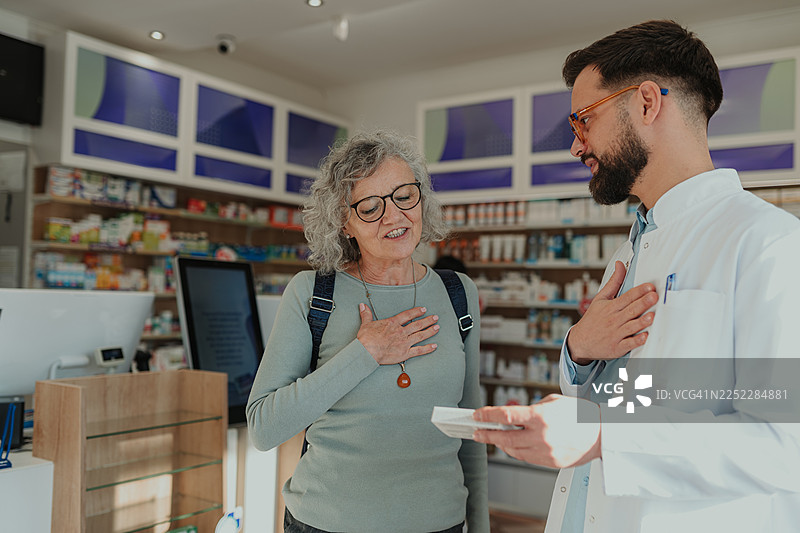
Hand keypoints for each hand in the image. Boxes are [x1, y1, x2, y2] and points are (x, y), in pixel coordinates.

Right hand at [357, 304, 438, 364]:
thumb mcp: (366, 324)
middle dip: (428, 320)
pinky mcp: (405, 353)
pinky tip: (434, 346)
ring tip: (437, 328)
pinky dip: (427, 349)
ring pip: (420, 335)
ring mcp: (404, 342)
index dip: (416, 312)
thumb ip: (366, 314)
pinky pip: (419, 350)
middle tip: (436, 318)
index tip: (423, 309)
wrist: (367, 351)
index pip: (408, 315)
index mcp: (393, 323)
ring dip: (430, 331)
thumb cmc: (366, 339)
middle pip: (417, 324)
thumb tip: (362, 306)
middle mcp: (401, 331)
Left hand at [473, 395, 600, 468]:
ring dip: (500, 443)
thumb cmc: (580, 415)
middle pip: (504, 437)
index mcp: (541, 417)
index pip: (505, 416)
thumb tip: (511, 413)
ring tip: (493, 437)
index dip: (487, 415)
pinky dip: (516, 451)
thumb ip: (529, 408)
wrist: (602, 433)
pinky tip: (512, 445)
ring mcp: (545, 452)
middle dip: (486, 434)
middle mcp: (541, 436)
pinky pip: (526, 458)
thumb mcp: (552, 401)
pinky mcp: (550, 462)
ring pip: (513, 450)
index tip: (478, 415)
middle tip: (477, 431)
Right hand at [568, 261, 657, 363]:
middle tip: (654, 297)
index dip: (639, 291)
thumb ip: (613, 282)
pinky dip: (636, 341)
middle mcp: (614, 320)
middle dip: (643, 303)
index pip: (627, 297)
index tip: (649, 287)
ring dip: (641, 321)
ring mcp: (616, 334)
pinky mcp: (617, 347)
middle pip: (631, 310)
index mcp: (611, 307)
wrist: (580, 341)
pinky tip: (644, 337)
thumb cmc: (592, 319)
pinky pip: (628, 344)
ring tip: (651, 316)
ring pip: (631, 326)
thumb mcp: (600, 298)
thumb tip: (620, 265)